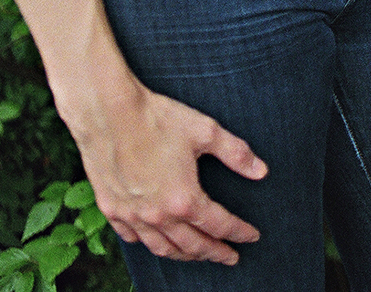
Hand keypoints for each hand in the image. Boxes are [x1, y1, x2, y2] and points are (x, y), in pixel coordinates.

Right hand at [63, 75, 267, 263]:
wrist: (108, 113)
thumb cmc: (158, 119)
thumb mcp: (206, 131)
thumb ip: (236, 153)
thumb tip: (262, 171)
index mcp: (184, 199)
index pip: (220, 224)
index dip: (240, 232)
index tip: (252, 237)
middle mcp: (157, 215)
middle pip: (192, 245)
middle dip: (215, 253)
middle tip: (230, 257)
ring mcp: (131, 215)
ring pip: (162, 248)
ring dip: (184, 255)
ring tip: (199, 255)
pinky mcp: (111, 209)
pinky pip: (133, 238)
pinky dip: (150, 244)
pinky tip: (157, 241)